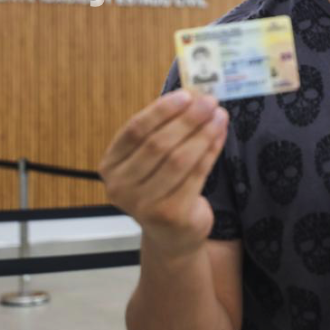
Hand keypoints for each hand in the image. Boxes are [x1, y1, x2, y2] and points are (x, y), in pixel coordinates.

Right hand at [99, 90, 228, 259]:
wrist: (170, 234)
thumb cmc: (160, 185)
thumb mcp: (150, 158)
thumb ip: (162, 129)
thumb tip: (193, 95)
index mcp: (110, 166)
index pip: (135, 130)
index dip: (161, 110)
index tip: (186, 95)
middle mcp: (121, 187)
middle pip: (158, 144)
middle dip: (187, 119)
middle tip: (209, 102)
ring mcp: (144, 205)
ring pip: (179, 159)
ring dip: (203, 133)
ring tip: (219, 115)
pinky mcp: (171, 215)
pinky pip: (196, 175)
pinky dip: (211, 151)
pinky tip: (220, 135)